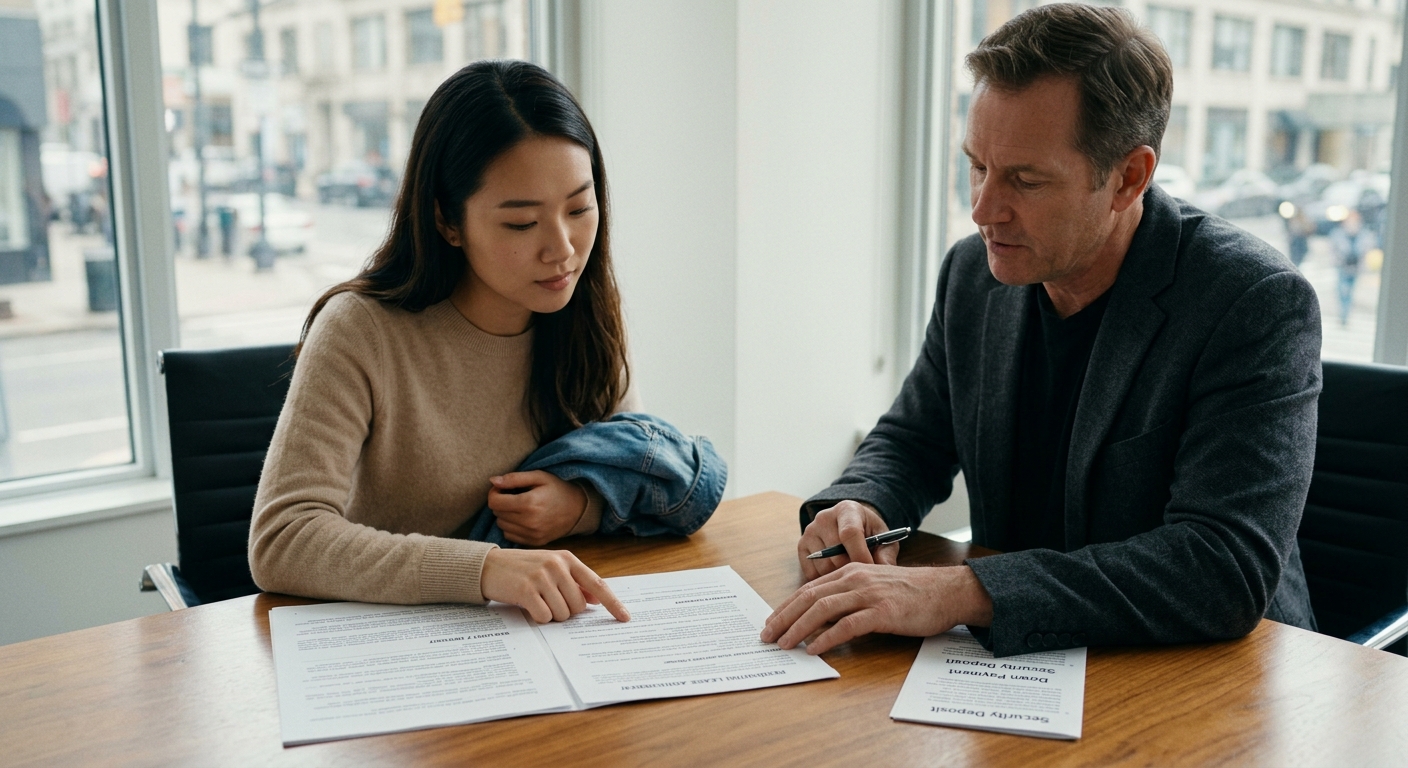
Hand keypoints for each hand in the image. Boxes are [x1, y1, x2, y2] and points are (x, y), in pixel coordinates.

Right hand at [480, 548, 630, 623]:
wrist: (488, 566)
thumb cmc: (522, 569)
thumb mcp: (551, 568)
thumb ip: (574, 581)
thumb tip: (597, 599)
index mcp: (567, 559)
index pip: (597, 584)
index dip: (613, 603)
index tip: (625, 618)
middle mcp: (557, 565)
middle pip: (578, 606)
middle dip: (566, 611)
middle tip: (548, 600)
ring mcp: (542, 576)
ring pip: (562, 614)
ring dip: (550, 614)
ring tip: (536, 600)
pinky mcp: (526, 590)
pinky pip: (544, 617)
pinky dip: (538, 617)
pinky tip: (527, 605)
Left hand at [488, 470, 587, 545]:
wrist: (578, 509)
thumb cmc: (557, 489)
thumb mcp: (539, 476)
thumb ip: (514, 478)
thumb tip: (492, 481)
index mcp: (529, 503)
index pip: (494, 502)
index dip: (494, 493)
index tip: (503, 489)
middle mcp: (529, 521)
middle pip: (497, 513)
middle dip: (501, 503)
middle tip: (513, 496)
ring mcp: (531, 534)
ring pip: (501, 525)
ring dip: (505, 516)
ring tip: (518, 507)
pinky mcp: (533, 542)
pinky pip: (510, 536)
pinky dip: (512, 527)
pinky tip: (522, 519)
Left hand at [760, 563, 992, 654]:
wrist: (945, 591)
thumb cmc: (910, 594)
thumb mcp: (874, 588)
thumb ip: (849, 598)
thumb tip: (821, 620)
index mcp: (850, 572)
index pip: (808, 589)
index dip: (786, 607)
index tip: (771, 622)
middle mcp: (855, 579)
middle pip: (808, 598)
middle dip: (783, 618)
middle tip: (767, 637)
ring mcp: (868, 594)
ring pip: (822, 610)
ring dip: (798, 628)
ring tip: (784, 644)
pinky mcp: (882, 612)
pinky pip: (847, 626)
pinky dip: (827, 638)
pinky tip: (815, 649)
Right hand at [798, 500, 897, 579]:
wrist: (852, 526)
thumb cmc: (870, 534)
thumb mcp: (883, 540)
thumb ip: (885, 556)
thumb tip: (885, 573)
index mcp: (847, 510)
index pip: (849, 533)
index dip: (860, 555)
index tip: (870, 572)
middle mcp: (824, 517)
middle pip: (835, 553)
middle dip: (851, 570)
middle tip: (863, 578)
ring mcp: (810, 531)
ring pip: (823, 565)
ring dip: (838, 576)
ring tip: (851, 576)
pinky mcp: (801, 546)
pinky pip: (811, 572)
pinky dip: (825, 580)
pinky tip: (837, 575)